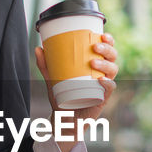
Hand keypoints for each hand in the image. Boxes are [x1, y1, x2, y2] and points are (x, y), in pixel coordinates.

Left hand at [35, 32, 118, 151]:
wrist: (64, 117)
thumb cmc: (62, 96)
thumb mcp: (52, 79)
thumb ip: (46, 65)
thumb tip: (38, 49)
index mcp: (94, 64)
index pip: (106, 49)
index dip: (109, 40)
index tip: (102, 34)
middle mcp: (102, 73)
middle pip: (112, 57)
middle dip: (108, 49)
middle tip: (95, 47)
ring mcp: (104, 85)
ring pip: (113, 70)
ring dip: (106, 64)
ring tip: (93, 63)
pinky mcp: (103, 98)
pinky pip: (110, 88)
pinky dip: (108, 83)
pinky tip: (101, 80)